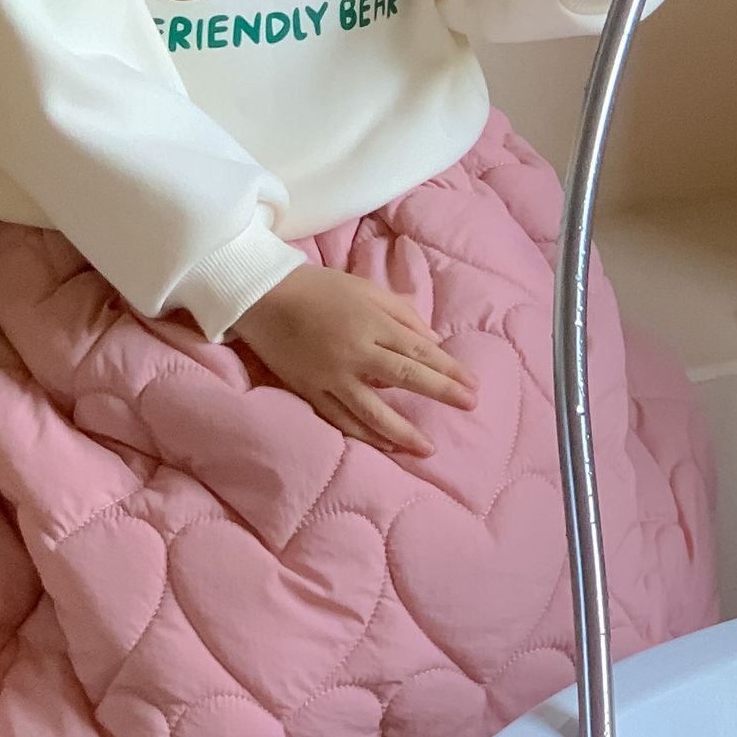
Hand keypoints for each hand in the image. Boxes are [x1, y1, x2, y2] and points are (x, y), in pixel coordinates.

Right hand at [231, 264, 477, 456]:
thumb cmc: (318, 287)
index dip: (449, 370)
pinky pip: (342, 419)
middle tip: (469, 407)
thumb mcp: (364, 288)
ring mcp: (331, 375)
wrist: (263, 296)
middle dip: (442, 393)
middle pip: (406, 378)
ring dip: (405, 431)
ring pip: (374, 411)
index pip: (419, 351)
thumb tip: (434, 342)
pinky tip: (387, 445)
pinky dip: (366, 435)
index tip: (472, 385)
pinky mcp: (311, 391)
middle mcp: (355, 351)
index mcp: (371, 322)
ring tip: (429, 448)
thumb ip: (401, 312)